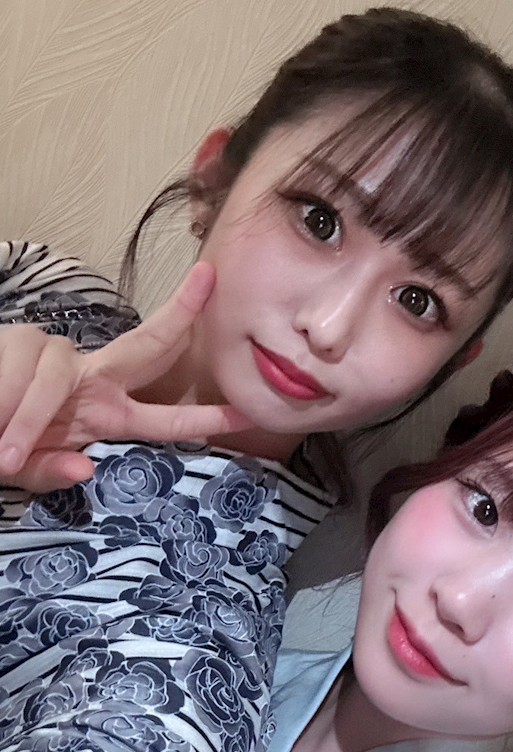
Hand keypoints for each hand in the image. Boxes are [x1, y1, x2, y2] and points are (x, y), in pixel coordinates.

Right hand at [0, 263, 250, 491]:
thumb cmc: (4, 446)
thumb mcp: (29, 469)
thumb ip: (51, 473)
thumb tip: (81, 469)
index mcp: (106, 414)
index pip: (164, 415)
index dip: (206, 415)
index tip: (248, 412)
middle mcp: (94, 378)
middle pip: (146, 344)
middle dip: (180, 313)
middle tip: (209, 278)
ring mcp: (59, 356)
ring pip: (57, 378)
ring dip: (27, 420)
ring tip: (4, 452)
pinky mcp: (21, 342)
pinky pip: (22, 373)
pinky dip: (6, 405)